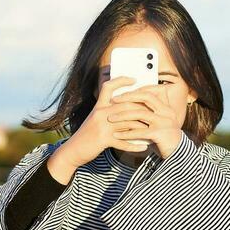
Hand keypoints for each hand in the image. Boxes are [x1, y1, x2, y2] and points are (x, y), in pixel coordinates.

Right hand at [47, 78, 184, 180]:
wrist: (73, 150)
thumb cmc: (87, 135)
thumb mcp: (96, 119)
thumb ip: (109, 112)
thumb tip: (127, 109)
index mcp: (99, 106)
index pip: (108, 87)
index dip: (121, 80)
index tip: (134, 79)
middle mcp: (100, 113)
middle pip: (125, 104)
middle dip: (142, 107)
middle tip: (156, 110)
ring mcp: (102, 126)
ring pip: (127, 123)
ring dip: (143, 128)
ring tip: (155, 130)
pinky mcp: (103, 139)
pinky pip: (123, 142)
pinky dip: (135, 145)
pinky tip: (145, 147)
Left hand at [110, 83, 189, 157]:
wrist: (177, 155)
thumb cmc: (164, 140)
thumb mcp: (160, 123)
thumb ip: (151, 114)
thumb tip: (133, 105)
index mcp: (166, 108)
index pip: (149, 94)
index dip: (134, 92)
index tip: (120, 94)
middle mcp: (166, 113)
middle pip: (146, 98)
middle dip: (127, 97)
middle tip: (113, 100)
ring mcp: (164, 123)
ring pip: (140, 114)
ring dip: (123, 115)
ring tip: (111, 118)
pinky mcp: (160, 134)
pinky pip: (140, 132)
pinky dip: (127, 133)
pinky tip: (117, 135)